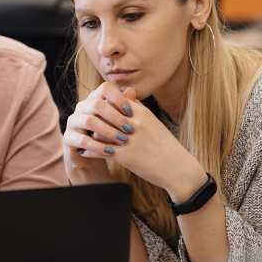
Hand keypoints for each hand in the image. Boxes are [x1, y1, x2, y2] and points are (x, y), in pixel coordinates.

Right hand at [64, 82, 135, 183]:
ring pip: (89, 121)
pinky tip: (111, 152)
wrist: (89, 156)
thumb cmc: (107, 135)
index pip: (105, 89)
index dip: (118, 98)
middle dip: (115, 116)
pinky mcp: (68, 138)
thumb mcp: (116, 121)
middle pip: (97, 104)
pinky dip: (98, 146)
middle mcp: (82, 107)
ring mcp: (73, 122)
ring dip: (108, 131)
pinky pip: (83, 140)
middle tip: (130, 129)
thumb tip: (133, 89)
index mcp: (94, 99)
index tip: (131, 113)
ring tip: (122, 140)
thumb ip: (123, 106)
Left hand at [65, 82, 206, 200]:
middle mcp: (134, 123)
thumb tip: (125, 93)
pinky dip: (90, 151)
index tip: (93, 111)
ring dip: (90, 136)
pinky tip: (84, 152)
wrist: (178, 168)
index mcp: (141, 113)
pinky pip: (101, 151)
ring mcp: (130, 140)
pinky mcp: (127, 157)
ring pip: (100, 132)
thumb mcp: (152, 122)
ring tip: (84, 138)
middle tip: (84, 124)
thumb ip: (137, 108)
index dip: (101, 106)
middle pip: (104, 114)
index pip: (113, 101)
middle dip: (93, 120)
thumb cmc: (164, 145)